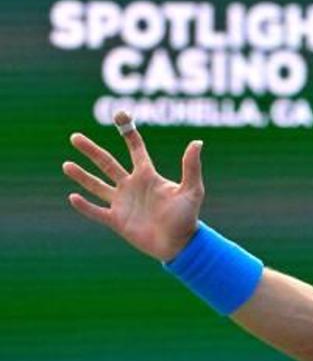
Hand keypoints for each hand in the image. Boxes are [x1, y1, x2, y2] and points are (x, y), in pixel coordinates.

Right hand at [63, 112, 204, 261]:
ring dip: (82, 176)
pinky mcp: (117, 221)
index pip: (135, 149)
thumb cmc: (188, 217)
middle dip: (91, 150)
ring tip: (66, 164)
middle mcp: (132, 186)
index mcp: (148, 176)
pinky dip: (84, 206)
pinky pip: (96, 211)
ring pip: (97, 185)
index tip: (120, 115)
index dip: (128, 132)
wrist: (180, 245)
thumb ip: (191, 167)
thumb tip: (197, 142)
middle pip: (107, 164)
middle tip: (74, 137)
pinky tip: (72, 196)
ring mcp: (122, 203)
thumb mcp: (192, 190)